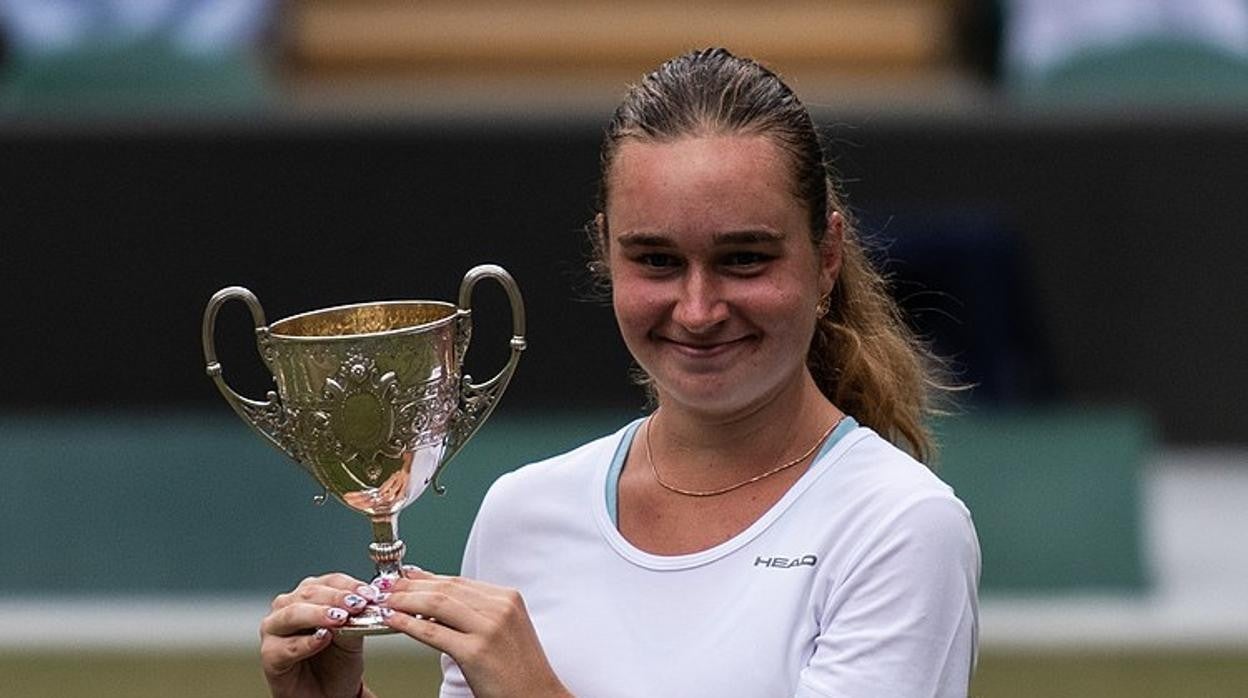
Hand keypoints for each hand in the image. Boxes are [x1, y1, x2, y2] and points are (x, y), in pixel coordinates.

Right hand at [260, 572, 376, 697]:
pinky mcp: (270, 655)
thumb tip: (360, 604)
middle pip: (309, 593)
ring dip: (318, 615)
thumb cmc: (337, 662)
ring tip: (339, 619)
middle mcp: (287, 607)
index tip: (369, 593)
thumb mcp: (352, 636)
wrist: (330, 694)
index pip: (328, 581)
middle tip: (356, 604)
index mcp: (309, 596)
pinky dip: (306, 642)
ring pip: (293, 614)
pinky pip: (286, 646)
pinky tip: (322, 639)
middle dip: (336, 598)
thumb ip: (352, 619)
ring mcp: (274, 630)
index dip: (349, 585)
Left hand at [380, 568, 571, 697]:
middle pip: (446, 588)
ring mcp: (489, 628)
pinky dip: (408, 624)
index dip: (427, 577)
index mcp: (508, 598)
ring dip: (405, 600)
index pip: (458, 581)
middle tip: (386, 586)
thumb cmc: (519, 670)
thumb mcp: (504, 630)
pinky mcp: (476, 652)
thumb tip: (436, 601)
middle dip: (410, 586)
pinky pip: (433, 632)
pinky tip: (393, 621)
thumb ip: (477, 612)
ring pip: (437, 604)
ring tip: (385, 601)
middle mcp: (500, 608)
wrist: (539, 697)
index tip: (405, 576)